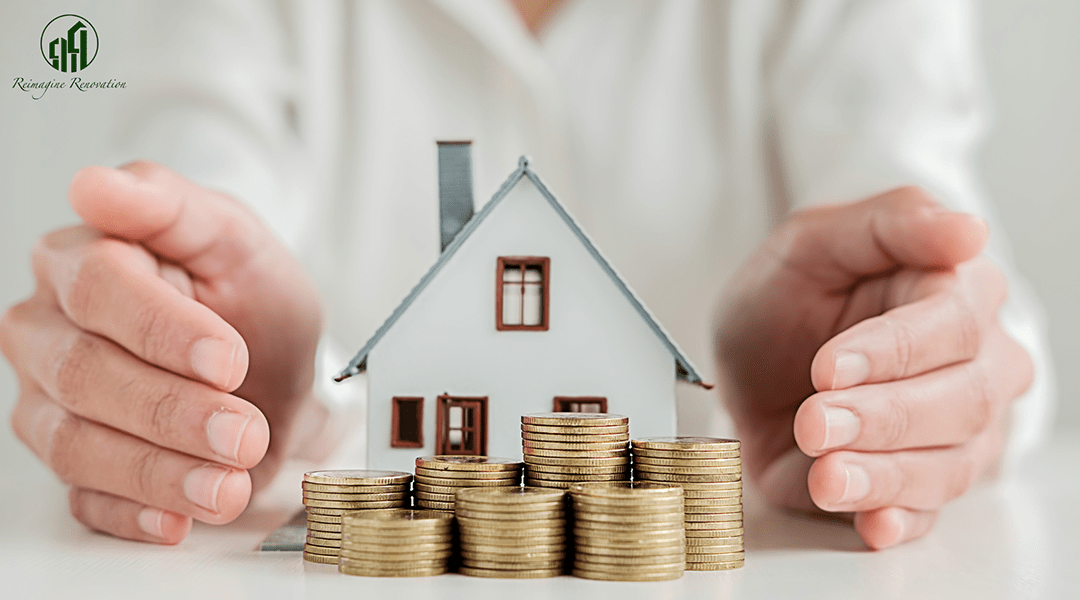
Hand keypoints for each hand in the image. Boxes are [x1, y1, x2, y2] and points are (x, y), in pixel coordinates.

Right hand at [1, 162, 321, 542]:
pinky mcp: (77, 465)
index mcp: (80, 261)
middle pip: (81, 374)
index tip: (227, 360)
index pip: (96, 288)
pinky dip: (134, 515)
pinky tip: (180, 519)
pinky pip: (84, 499)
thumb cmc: (246, 295)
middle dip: (170, 410)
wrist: (272, 364)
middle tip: (243, 432)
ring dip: (158, 472)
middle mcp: (51, 332)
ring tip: (228, 484)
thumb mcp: (235, 240)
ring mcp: (53, 403)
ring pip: (75, 443)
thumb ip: (172, 207)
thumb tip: (95, 185)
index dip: (162, 330)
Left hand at [715, 187, 1032, 548]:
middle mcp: (974, 366)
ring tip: (825, 472)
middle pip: (962, 401)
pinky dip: (900, 521)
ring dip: (885, 473)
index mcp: (958, 294)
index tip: (827, 366)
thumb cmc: (792, 294)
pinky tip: (872, 522)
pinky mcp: (915, 484)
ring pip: (950, 464)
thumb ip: (888, 222)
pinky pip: (926, 514)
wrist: (752, 356)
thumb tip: (967, 231)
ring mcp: (952, 432)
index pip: (953, 325)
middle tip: (814, 419)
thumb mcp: (813, 240)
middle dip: (883, 416)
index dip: (892, 350)